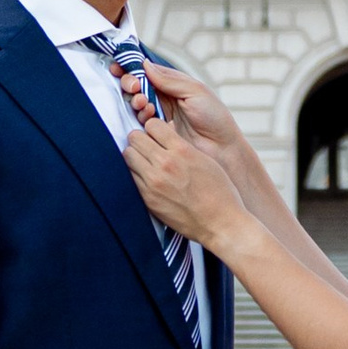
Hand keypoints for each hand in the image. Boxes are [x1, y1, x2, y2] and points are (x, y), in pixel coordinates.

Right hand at [117, 53, 246, 165]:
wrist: (221, 149)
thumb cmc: (214, 118)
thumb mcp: (195, 92)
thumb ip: (170, 80)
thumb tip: (145, 65)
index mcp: (174, 84)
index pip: (147, 71)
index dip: (131, 67)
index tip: (118, 67)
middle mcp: (164, 98)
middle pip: (137, 85)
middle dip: (130, 84)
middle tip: (134, 88)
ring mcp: (158, 116)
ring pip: (136, 103)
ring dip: (136, 100)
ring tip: (145, 105)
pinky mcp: (155, 133)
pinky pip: (139, 122)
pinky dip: (140, 116)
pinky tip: (149, 116)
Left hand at [125, 112, 249, 255]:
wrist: (220, 223)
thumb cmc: (219, 192)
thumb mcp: (204, 160)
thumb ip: (182, 146)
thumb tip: (166, 134)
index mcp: (182, 151)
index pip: (152, 125)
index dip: (153, 128)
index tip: (156, 135)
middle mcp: (166, 164)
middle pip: (135, 138)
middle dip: (140, 140)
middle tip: (146, 147)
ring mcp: (154, 182)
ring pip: (128, 156)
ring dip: (135, 156)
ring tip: (144, 162)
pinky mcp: (148, 199)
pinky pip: (129, 177)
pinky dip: (134, 174)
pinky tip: (145, 177)